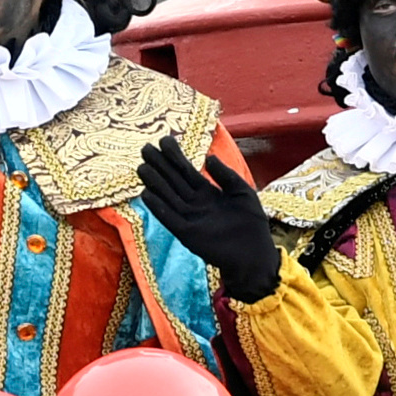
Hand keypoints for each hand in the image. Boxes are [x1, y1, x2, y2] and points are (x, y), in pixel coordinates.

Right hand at [137, 136, 282, 301]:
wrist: (255, 254)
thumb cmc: (251, 223)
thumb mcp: (242, 192)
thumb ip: (225, 175)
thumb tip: (208, 158)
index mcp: (208, 193)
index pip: (187, 171)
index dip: (175, 157)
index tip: (164, 140)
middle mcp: (195, 204)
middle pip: (174, 181)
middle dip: (160, 165)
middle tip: (145, 148)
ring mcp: (190, 218)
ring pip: (168, 197)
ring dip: (155, 183)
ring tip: (141, 167)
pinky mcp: (187, 234)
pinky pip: (170, 218)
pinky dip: (158, 207)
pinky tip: (147, 194)